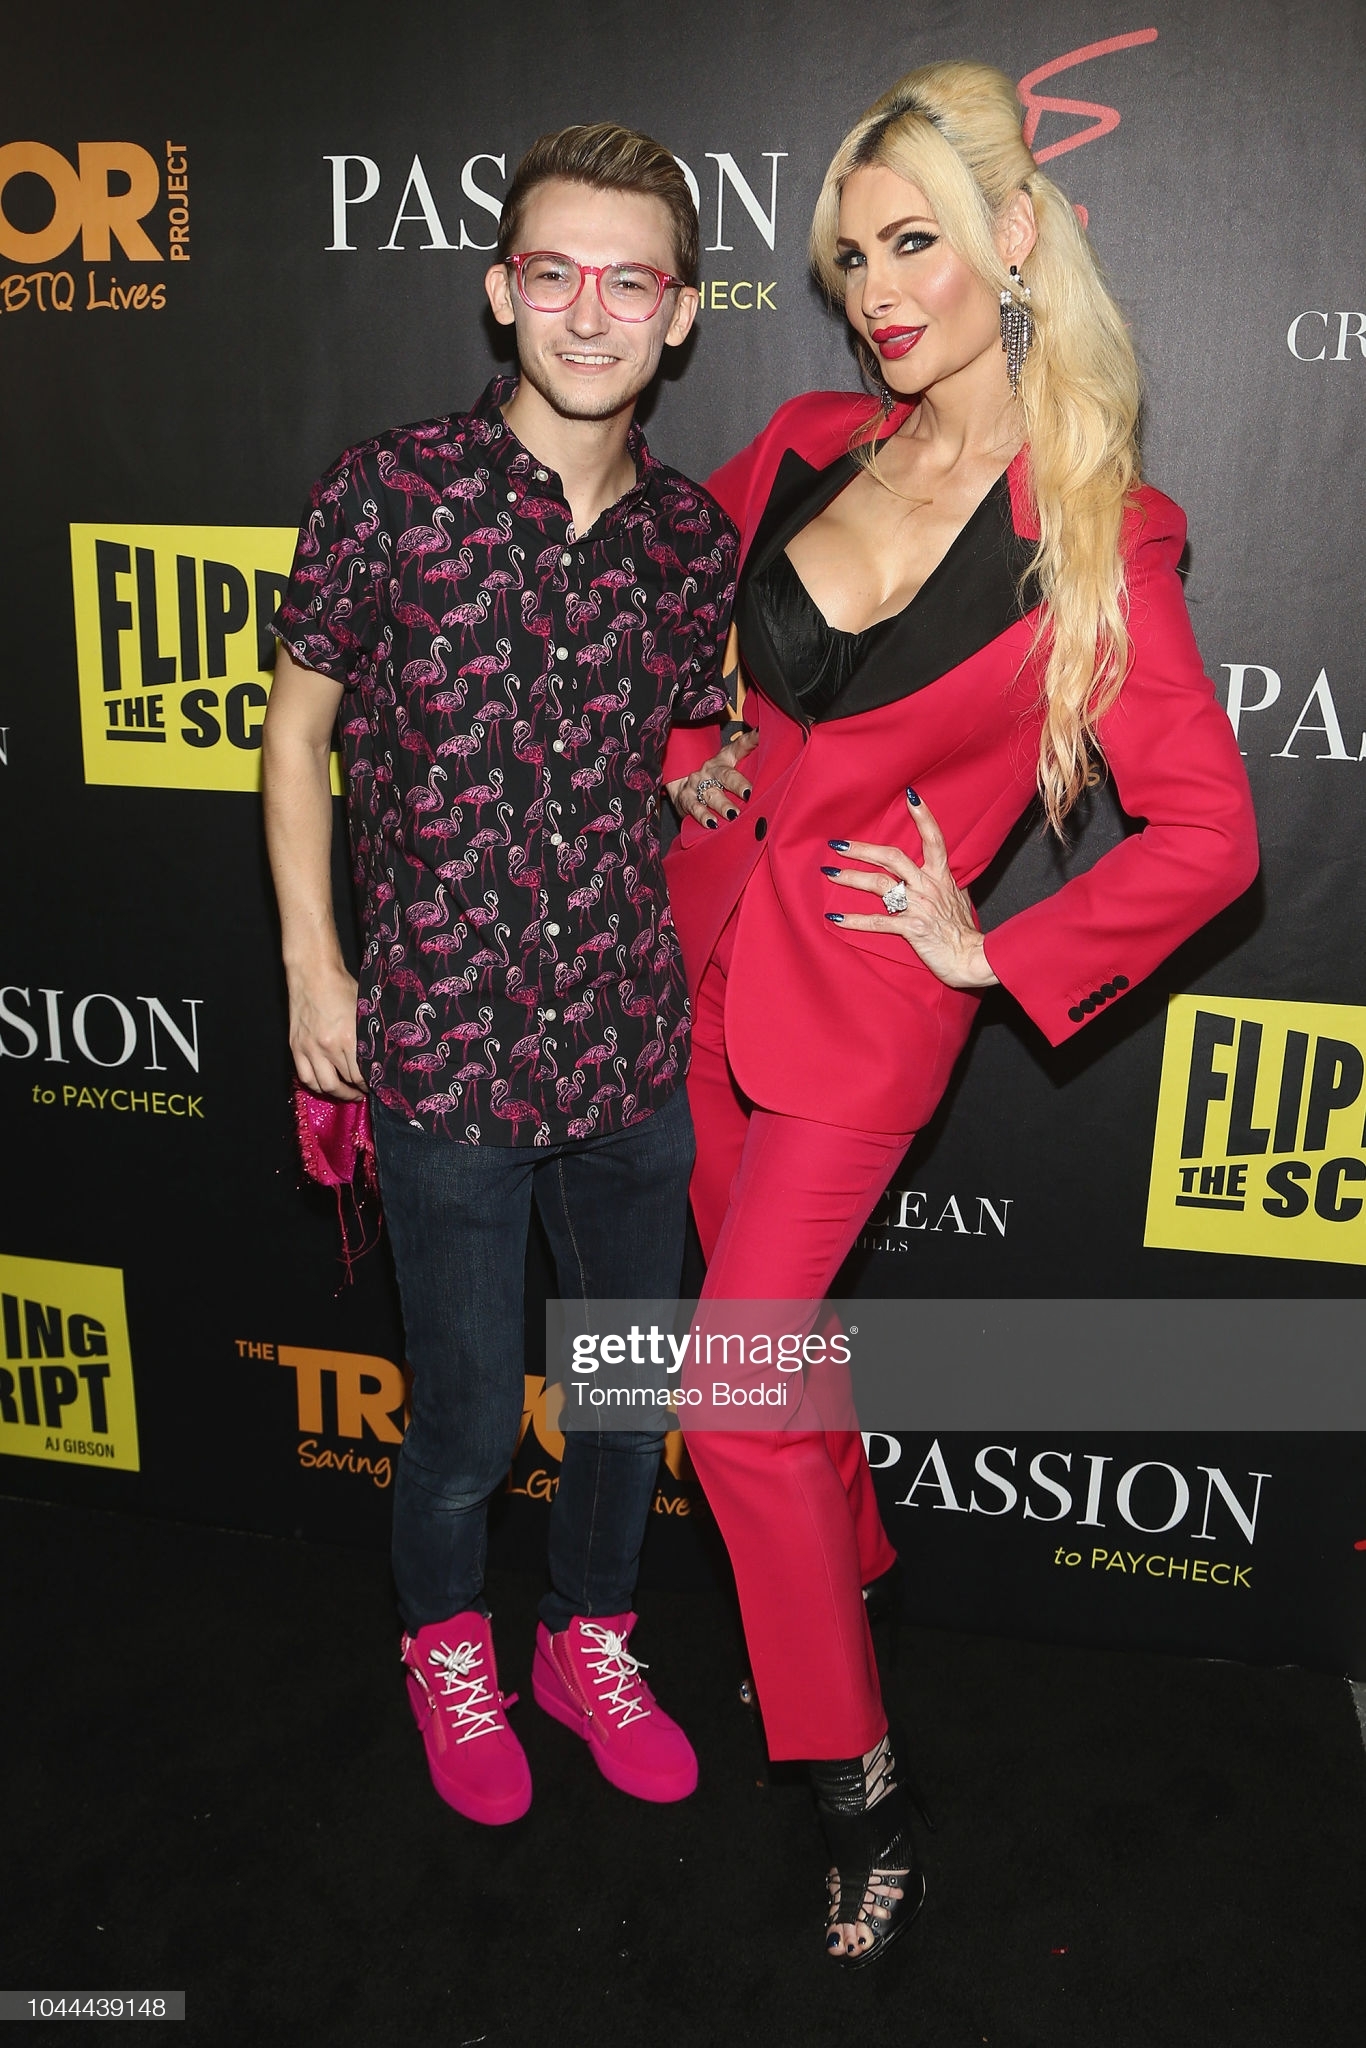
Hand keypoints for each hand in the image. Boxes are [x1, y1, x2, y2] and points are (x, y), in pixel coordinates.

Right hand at [287, 962, 365, 1098]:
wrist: (313, 974)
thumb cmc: (341, 988)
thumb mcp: (363, 1011)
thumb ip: (368, 1037)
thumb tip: (379, 1058)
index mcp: (348, 1037)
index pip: (360, 1075)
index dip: (368, 1085)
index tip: (374, 1086)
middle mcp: (327, 1046)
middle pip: (342, 1084)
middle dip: (354, 1092)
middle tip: (362, 1092)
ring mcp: (309, 1048)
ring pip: (322, 1085)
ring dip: (336, 1093)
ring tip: (345, 1092)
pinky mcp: (296, 1046)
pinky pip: (305, 1076)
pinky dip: (316, 1085)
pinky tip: (325, 1084)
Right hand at [666, 726, 759, 827]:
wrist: (679, 788)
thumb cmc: (712, 781)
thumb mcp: (728, 770)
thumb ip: (747, 767)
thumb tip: (772, 760)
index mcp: (724, 759)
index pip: (738, 746)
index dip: (751, 740)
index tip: (762, 734)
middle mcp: (711, 769)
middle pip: (725, 774)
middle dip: (737, 784)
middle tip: (748, 793)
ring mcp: (697, 784)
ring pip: (711, 794)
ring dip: (722, 805)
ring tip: (733, 815)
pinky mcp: (686, 799)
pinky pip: (695, 807)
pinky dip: (703, 816)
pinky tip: (712, 823)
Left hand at [823, 789, 998, 990]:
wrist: (971, 958)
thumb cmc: (963, 930)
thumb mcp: (958, 898)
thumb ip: (944, 882)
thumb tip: (940, 871)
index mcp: (941, 876)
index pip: (934, 839)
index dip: (923, 816)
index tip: (910, 795)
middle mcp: (928, 886)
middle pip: (892, 858)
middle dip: (863, 849)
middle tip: (839, 844)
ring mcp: (919, 906)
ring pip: (880, 885)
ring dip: (852, 878)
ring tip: (831, 873)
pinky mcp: (912, 928)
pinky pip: (878, 922)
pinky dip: (855, 920)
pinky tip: (836, 918)